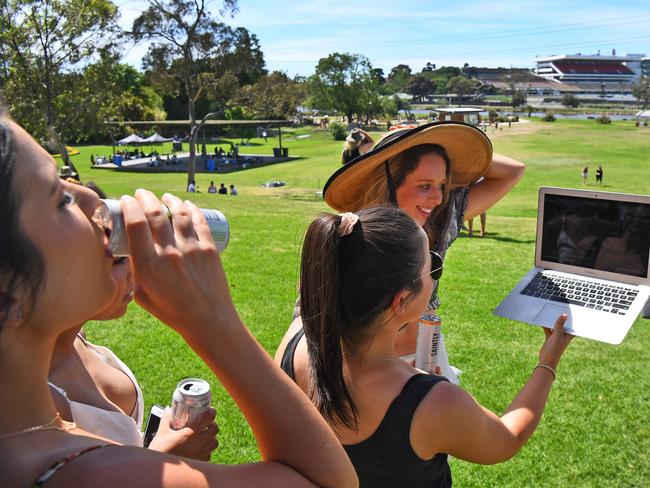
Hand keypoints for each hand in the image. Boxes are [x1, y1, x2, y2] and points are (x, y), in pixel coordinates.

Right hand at [120, 190, 237, 342]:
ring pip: (179, 213)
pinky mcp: (210, 249)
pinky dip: (191, 208)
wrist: (209, 321)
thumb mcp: (143, 296)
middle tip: (141, 194)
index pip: (135, 225)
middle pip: (155, 214)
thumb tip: (130, 249)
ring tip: (164, 197)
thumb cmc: (172, 312)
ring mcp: (192, 250)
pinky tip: (185, 204)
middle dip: (145, 198)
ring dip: (169, 200)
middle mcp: (169, 254)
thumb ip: (135, 272)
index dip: (129, 206)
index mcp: (149, 267)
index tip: (126, 200)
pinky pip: (199, 221)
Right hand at [148, 407, 218, 460]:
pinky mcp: (198, 463)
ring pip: (214, 443)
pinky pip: (208, 455)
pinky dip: (206, 450)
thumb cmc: (159, 450)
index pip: (208, 419)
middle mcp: (197, 444)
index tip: (210, 410)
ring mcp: (199, 454)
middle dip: (212, 424)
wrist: (157, 469)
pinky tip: (200, 447)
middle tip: (207, 423)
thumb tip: (169, 409)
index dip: (211, 412)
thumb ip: (166, 419)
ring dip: (211, 437)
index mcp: (190, 433)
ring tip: (205, 435)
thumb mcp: (162, 432)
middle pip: (215, 430)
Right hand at [538, 314, 573, 369]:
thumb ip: (559, 325)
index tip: (575, 312)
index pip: (573, 326)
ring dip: (553, 322)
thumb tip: (564, 315)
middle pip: (564, 325)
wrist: (546, 360)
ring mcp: (556, 337)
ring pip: (555, 327)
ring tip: (550, 313)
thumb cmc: (554, 349)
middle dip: (562, 319)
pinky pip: (548, 330)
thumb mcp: (557, 335)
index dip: (574, 319)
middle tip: (560, 309)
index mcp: (568, 335)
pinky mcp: (550, 338)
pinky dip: (546, 326)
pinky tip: (542, 322)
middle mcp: (563, 336)